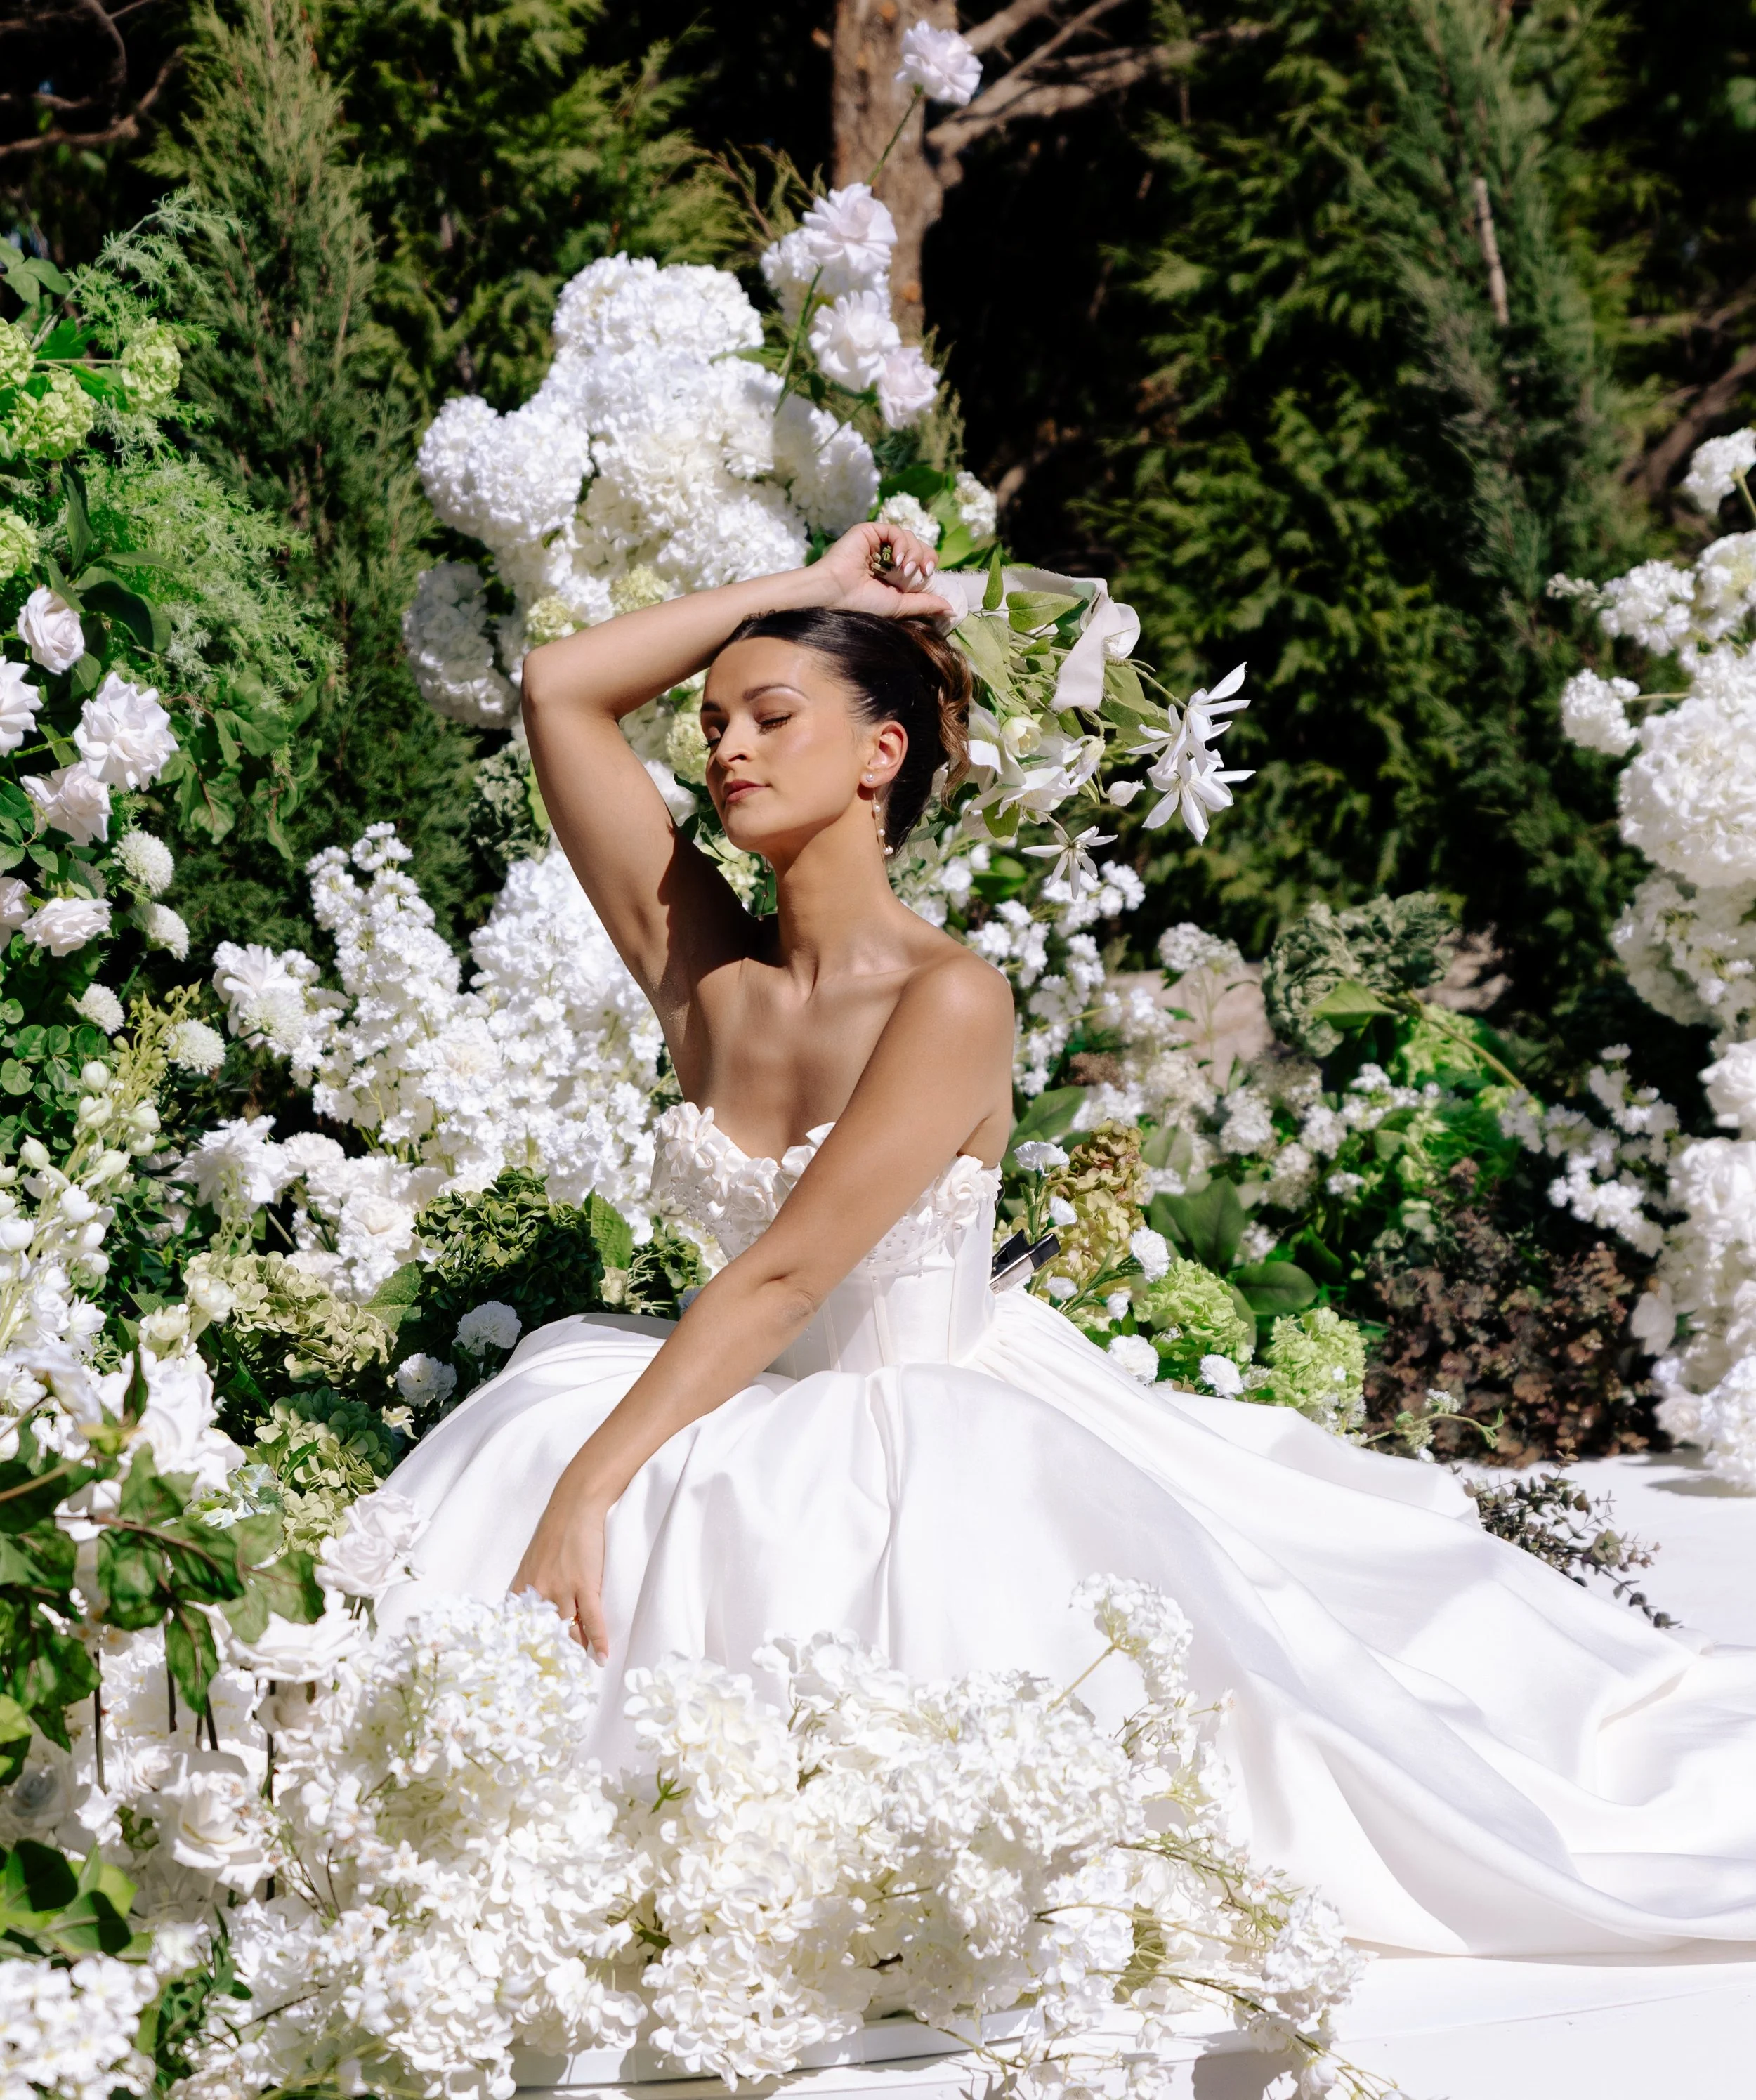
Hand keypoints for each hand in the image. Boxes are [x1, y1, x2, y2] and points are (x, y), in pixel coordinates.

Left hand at [510, 1480, 608, 1657]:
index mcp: (522, 1587)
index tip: (522, 1671)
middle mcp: (538, 1592)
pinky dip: (598, 1640)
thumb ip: (529, 1589)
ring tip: (578, 1670)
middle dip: (547, 1657)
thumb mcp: (532, 1562)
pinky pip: (592, 1620)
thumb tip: (535, 1616)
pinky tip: (601, 1656)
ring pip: (567, 1631)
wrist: (574, 1507)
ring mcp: (562, 1589)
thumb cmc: (554, 1534)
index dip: (520, 1650)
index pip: (517, 1628)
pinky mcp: (585, 1584)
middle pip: (542, 1634)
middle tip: (551, 1680)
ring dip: (574, 1652)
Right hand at [806, 522, 953, 620]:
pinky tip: (898, 559)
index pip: (921, 561)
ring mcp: (878, 543)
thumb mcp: (900, 605)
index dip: (929, 564)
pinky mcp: (869, 532)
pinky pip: (895, 530)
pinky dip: (902, 543)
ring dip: (914, 552)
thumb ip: (925, 604)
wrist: (836, 595)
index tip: (928, 574)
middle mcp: (886, 557)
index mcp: (893, 574)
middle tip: (921, 572)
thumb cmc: (862, 604)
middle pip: (919, 547)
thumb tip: (951, 609)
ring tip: (906, 569)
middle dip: (925, 557)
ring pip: (910, 537)